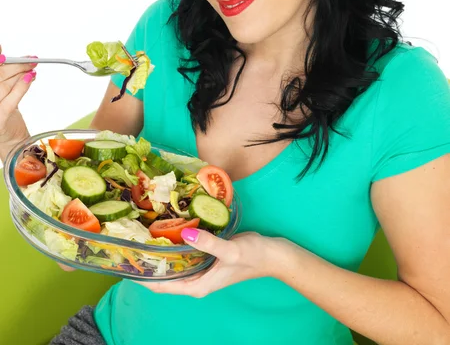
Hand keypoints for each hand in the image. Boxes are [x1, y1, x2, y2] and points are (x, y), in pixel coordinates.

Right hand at [0, 46, 36, 161]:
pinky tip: (30, 77)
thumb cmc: (5, 116)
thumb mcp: (3, 95)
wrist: (11, 143)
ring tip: (33, 67)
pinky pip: (11, 99)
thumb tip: (14, 59)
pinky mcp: (0, 119)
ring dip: (20, 72)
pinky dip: (21, 86)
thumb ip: (6, 79)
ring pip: (3, 84)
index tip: (2, 48)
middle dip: (14, 64)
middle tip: (30, 60)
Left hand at [135, 228, 278, 297]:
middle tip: (130, 240)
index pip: (161, 285)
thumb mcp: (231, 250)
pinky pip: (184, 252)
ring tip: (142, 232)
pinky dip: (174, 243)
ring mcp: (201, 268)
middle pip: (164, 274)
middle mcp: (196, 279)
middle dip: (147, 261)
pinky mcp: (207, 257)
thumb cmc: (254, 256)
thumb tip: (185, 235)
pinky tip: (168, 227)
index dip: (141, 276)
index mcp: (197, 285)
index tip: (124, 261)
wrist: (275, 255)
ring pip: (173, 262)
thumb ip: (208, 244)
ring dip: (160, 251)